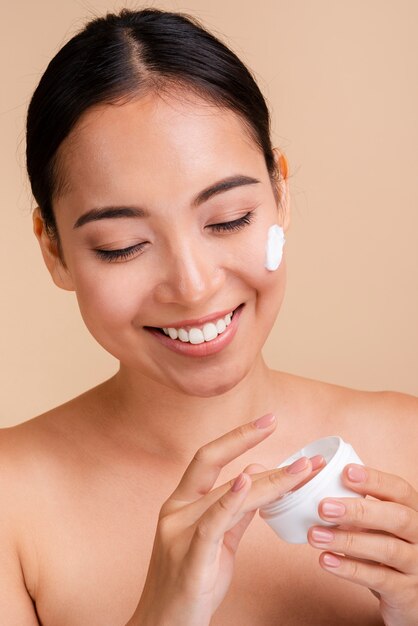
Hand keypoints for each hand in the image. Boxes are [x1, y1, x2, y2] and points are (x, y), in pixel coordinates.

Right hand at [129, 413, 321, 625]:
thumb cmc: (189, 585)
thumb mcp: (216, 542)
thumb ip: (235, 509)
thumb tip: (254, 474)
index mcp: (180, 504)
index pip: (208, 458)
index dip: (238, 437)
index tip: (268, 421)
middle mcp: (176, 511)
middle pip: (223, 473)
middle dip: (260, 452)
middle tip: (298, 443)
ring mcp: (179, 534)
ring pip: (229, 497)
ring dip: (270, 482)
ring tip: (303, 472)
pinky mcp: (191, 561)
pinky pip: (212, 524)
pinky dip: (232, 500)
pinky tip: (248, 480)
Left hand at [308, 464, 417, 625]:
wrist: (408, 595)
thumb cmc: (387, 548)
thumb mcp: (379, 525)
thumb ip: (359, 508)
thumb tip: (318, 492)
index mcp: (413, 511)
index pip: (399, 490)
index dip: (374, 480)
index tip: (345, 472)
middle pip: (398, 518)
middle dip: (359, 510)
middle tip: (323, 507)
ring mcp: (417, 565)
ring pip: (387, 549)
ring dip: (347, 540)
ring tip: (315, 535)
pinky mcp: (405, 592)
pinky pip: (379, 578)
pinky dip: (350, 568)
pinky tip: (326, 560)